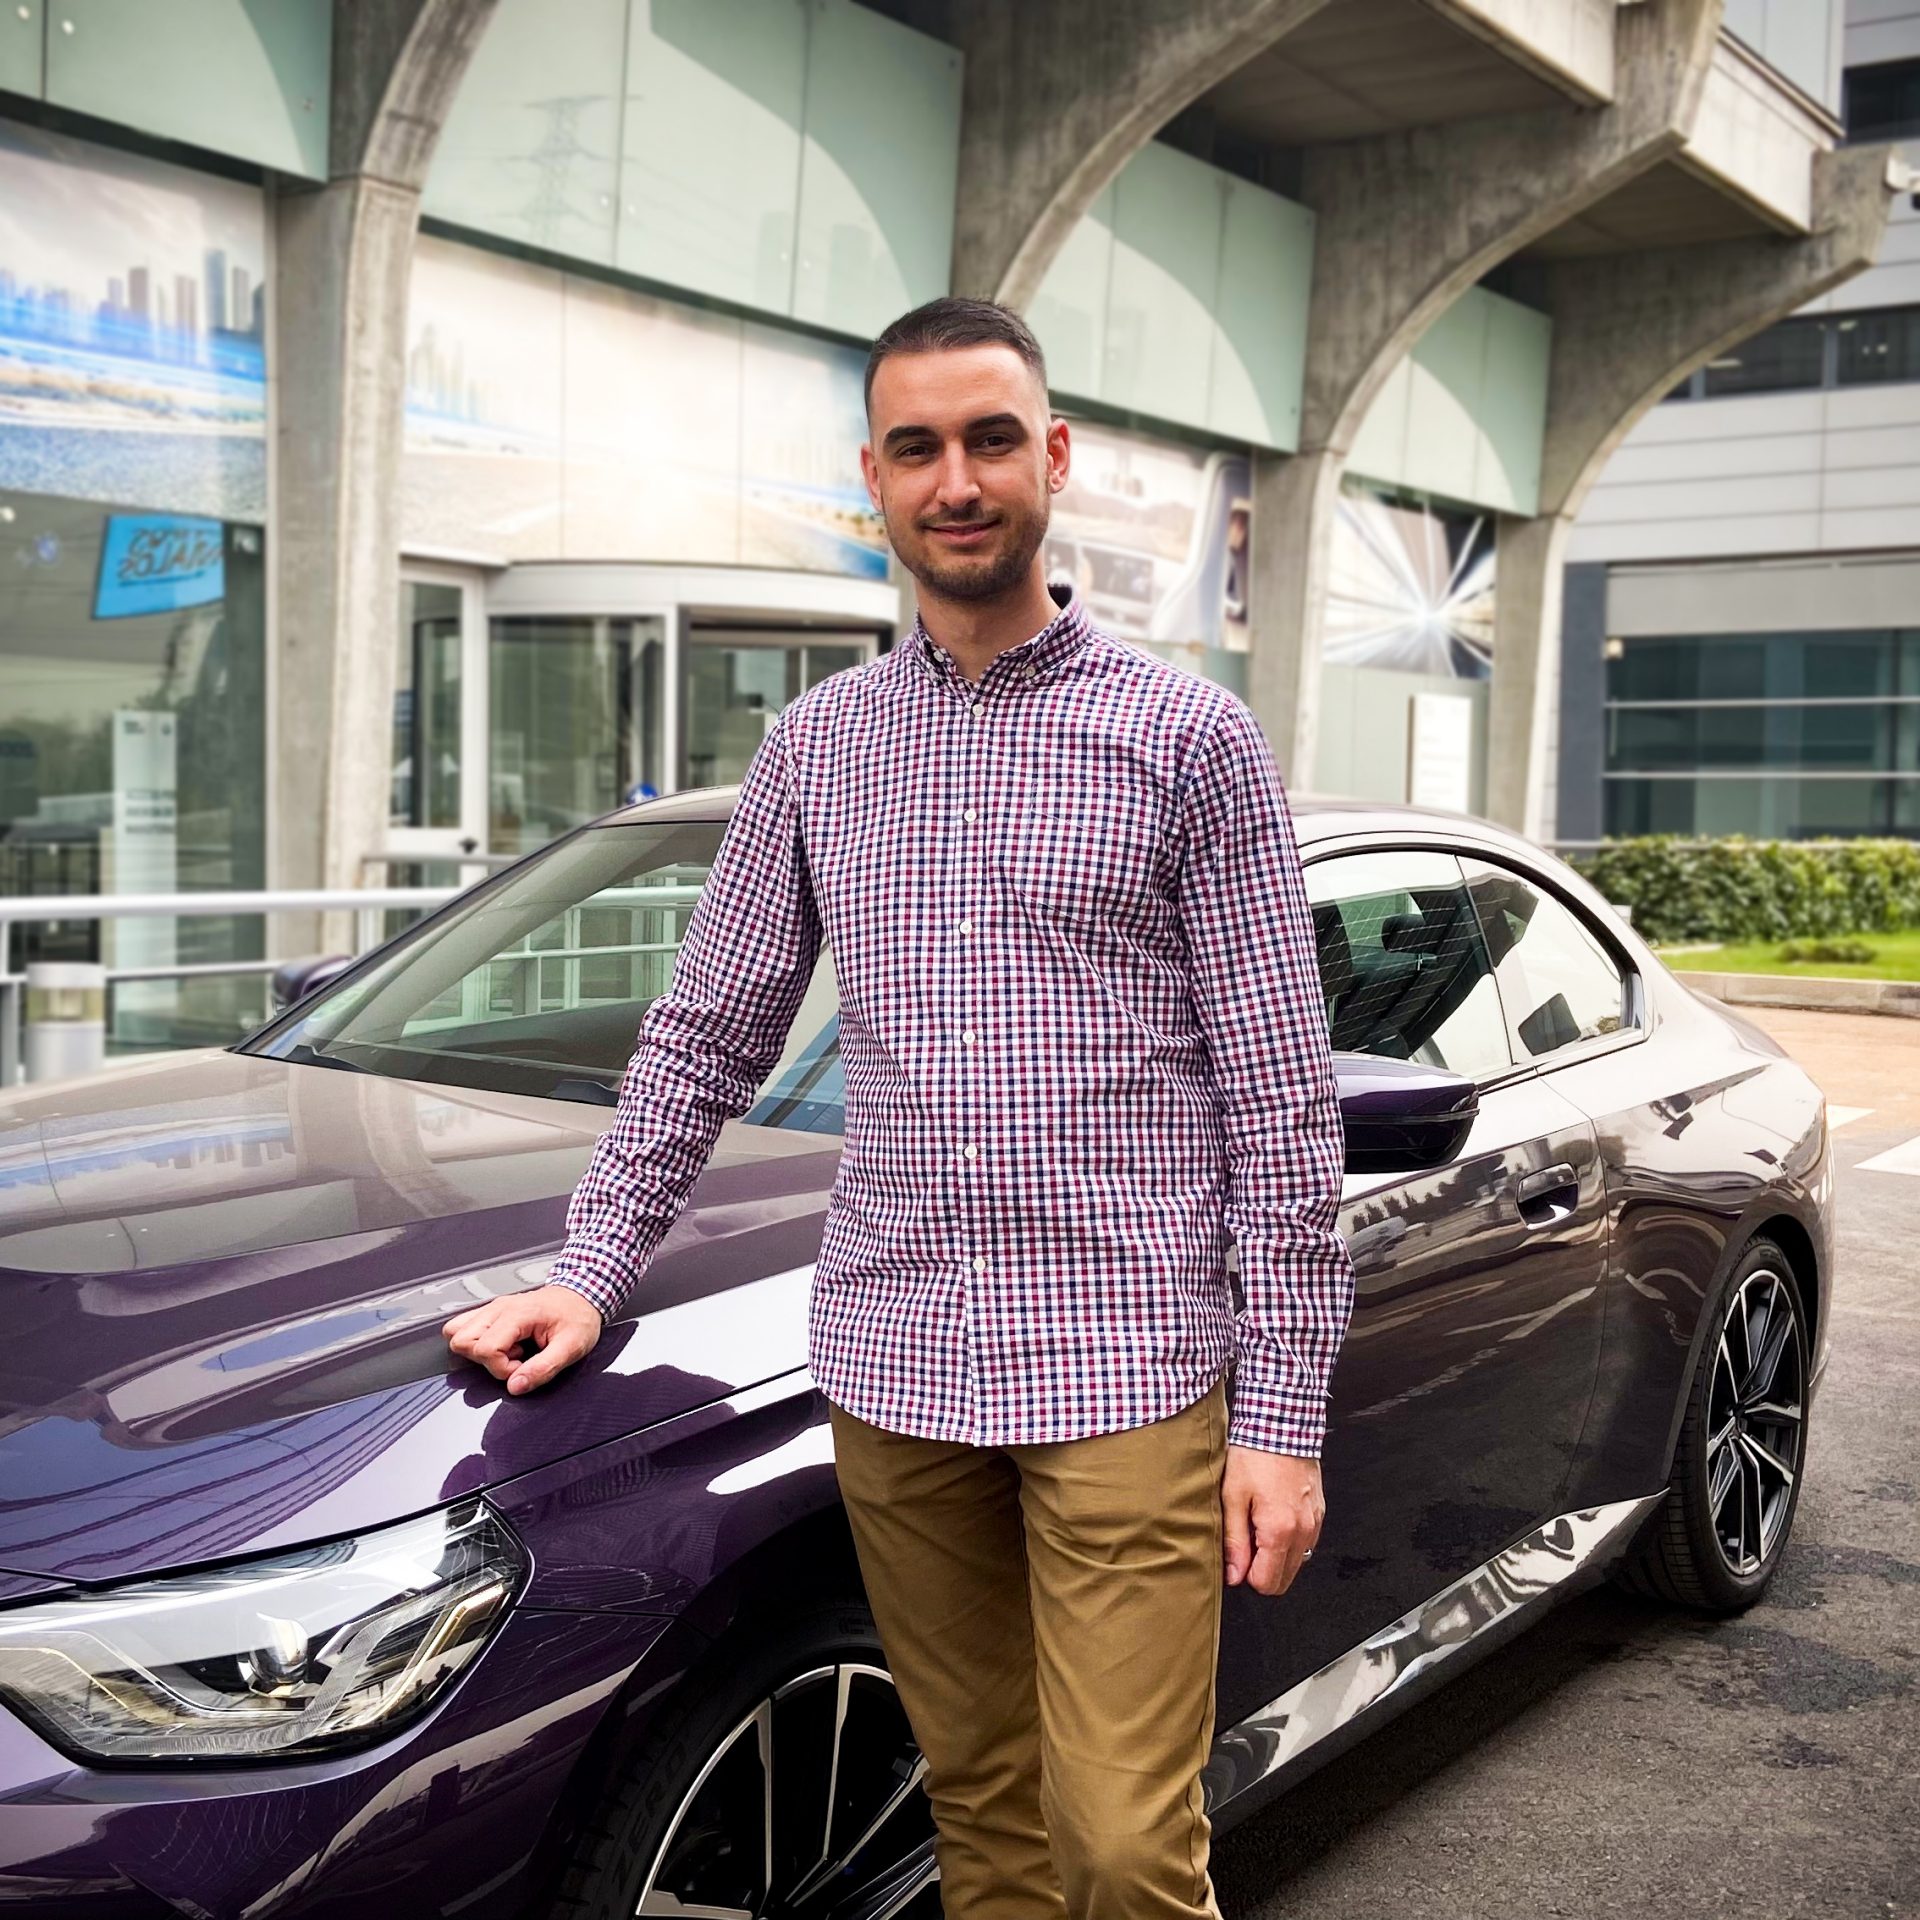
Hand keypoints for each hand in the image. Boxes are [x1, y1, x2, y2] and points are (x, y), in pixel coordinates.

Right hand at [443, 1284, 603, 1395]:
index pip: (485, 1349)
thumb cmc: (578, 1318)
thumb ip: (543, 1369)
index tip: (522, 1367)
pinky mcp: (491, 1311)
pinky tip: (502, 1344)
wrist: (583, 1296)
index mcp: (518, 1314)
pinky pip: (464, 1326)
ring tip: (509, 1351)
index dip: (501, 1368)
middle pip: (463, 1341)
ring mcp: (493, 1307)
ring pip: (456, 1332)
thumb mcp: (571, 1347)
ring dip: (477, 1350)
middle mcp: (500, 1308)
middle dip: (485, 1361)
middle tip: (514, 1360)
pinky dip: (475, 1341)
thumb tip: (515, 1386)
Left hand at [1221, 1446, 1323, 1594]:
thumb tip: (1234, 1576)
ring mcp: (1315, 1523)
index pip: (1267, 1583)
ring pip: (1297, 1562)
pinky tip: (1272, 1516)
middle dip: (1262, 1570)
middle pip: (1284, 1579)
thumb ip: (1235, 1541)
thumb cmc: (1254, 1455)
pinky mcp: (1319, 1513)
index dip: (1246, 1576)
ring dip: (1276, 1555)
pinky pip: (1305, 1542)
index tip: (1237, 1555)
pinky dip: (1289, 1540)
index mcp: (1280, 1531)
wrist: (1281, 1423)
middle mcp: (1304, 1532)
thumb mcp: (1233, 1496)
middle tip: (1245, 1541)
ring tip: (1257, 1524)